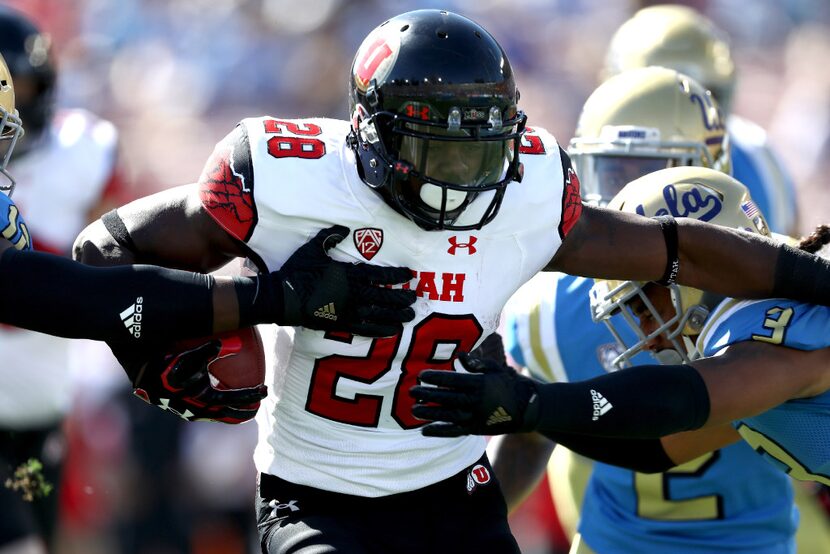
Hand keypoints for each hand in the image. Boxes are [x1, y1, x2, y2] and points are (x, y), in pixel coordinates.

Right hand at [131, 340, 266, 423]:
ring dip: (226, 411)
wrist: (134, 367)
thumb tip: (235, 343)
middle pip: (223, 413)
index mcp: (200, 398)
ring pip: (210, 413)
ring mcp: (181, 408)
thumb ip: (209, 351)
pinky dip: (210, 406)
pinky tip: (213, 398)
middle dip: (241, 410)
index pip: (231, 400)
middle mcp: (191, 408)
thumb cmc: (163, 359)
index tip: (264, 391)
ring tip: (239, 407)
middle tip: (257, 405)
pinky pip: (197, 407)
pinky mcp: (172, 405)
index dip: (249, 396)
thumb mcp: (188, 355)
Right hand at [264, 225, 415, 336]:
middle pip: (385, 297)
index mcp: (350, 275)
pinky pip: (366, 329)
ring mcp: (349, 312)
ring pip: (380, 314)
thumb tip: (343, 228)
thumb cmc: (299, 272)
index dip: (396, 275)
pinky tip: (392, 330)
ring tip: (409, 315)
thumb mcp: (314, 248)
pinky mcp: (342, 325)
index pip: (380, 275)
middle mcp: (354, 294)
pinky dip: (381, 330)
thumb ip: (330, 236)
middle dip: (402, 297)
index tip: (408, 274)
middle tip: (414, 297)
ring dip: (397, 315)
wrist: (284, 297)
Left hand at [411, 352, 540, 436]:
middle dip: (428, 394)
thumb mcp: (495, 368)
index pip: (453, 380)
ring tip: (414, 410)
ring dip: (429, 413)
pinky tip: (424, 431)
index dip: (435, 378)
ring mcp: (476, 417)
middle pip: (447, 397)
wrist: (527, 408)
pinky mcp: (476, 429)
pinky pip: (455, 432)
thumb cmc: (509, 384)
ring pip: (448, 416)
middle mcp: (476, 401)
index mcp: (480, 384)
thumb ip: (477, 363)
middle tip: (412, 391)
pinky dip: (439, 432)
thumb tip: (460, 355)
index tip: (421, 376)